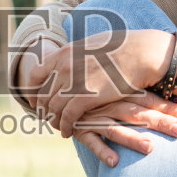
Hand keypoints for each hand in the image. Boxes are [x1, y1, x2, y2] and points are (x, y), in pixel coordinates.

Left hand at [25, 30, 176, 136]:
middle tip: (46, 118)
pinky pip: (67, 117)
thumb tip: (75, 55)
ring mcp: (73, 82)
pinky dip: (64, 126)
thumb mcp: (94, 44)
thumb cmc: (124, 48)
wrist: (141, 53)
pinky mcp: (85, 97)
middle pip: (44, 94)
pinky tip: (67, 132)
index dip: (34, 90)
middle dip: (44, 109)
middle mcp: (64, 67)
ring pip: (53, 108)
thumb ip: (79, 53)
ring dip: (53, 120)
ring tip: (57, 127)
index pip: (36, 74)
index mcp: (64, 53)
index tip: (36, 100)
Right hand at [71, 95, 176, 165]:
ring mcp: (93, 117)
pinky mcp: (80, 130)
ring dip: (133, 139)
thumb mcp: (112, 86)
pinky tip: (115, 162)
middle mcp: (108, 104)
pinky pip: (91, 142)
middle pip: (137, 113)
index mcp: (119, 92)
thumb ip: (135, 92)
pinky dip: (102, 151)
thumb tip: (168, 101)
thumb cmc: (91, 90)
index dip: (167, 107)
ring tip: (151, 148)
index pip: (147, 99)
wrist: (52, 87)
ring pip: (116, 129)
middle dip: (159, 121)